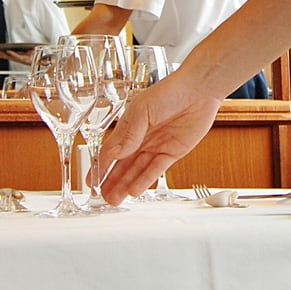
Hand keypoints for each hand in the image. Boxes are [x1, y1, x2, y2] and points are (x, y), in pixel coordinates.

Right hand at [96, 73, 219, 202]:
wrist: (198, 90)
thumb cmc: (169, 91)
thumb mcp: (144, 109)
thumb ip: (130, 133)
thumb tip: (115, 153)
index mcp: (129, 126)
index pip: (111, 151)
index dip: (100, 167)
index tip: (91, 181)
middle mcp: (141, 138)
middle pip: (122, 165)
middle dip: (111, 182)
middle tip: (102, 198)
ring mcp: (156, 146)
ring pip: (137, 171)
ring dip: (125, 185)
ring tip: (115, 199)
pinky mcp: (172, 152)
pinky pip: (156, 170)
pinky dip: (145, 180)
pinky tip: (134, 191)